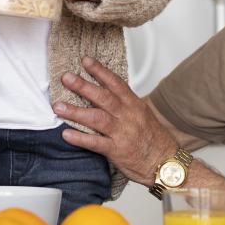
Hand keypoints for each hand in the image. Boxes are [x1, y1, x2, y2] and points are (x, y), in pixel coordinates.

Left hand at [52, 57, 178, 183]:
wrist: (166, 163)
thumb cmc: (154, 140)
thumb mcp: (143, 116)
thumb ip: (124, 105)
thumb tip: (105, 94)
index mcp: (134, 105)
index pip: (115, 83)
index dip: (100, 71)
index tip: (86, 61)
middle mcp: (127, 116)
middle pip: (103, 97)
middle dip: (82, 86)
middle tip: (66, 78)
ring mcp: (121, 133)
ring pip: (96, 118)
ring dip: (75, 111)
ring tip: (58, 107)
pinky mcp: (117, 151)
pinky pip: (95, 143)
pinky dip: (80, 138)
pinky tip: (66, 134)